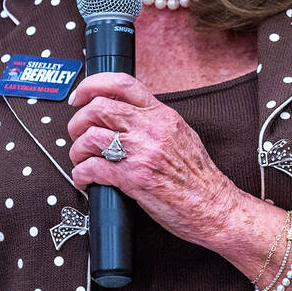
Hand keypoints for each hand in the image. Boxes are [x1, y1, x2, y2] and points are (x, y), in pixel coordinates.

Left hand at [67, 72, 243, 250]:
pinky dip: (81, 174)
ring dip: (77, 150)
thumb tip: (126, 114)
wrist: (214, 207)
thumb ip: (154, 121)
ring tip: (81, 159)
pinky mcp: (133, 178)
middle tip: (77, 133)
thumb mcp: (180, 135)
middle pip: (99, 108)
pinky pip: (93, 168)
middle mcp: (150, 129)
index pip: (123, 84)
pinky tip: (85, 179)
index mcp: (161, 116)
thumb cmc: (198, 177)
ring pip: (91, 137)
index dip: (93, 84)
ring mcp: (141, 152)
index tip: (80, 96)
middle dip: (78, 120)